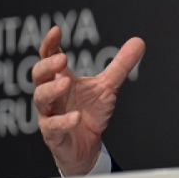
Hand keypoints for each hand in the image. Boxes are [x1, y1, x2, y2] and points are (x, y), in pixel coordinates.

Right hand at [32, 26, 145, 175]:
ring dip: (52, 90)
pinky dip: (63, 121)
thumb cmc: (90, 113)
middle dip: (48, 66)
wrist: (87, 147)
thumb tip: (139, 42)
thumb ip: (120, 65)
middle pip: (39, 75)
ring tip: (66, 83)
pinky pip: (53, 126)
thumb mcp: (108, 87)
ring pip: (41, 98)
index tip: (56, 30)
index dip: (50, 44)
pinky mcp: (53, 135)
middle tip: (62, 59)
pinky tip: (75, 117)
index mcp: (61, 79)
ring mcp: (49, 114)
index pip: (49, 57)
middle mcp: (51, 95)